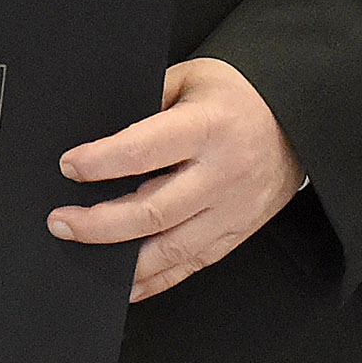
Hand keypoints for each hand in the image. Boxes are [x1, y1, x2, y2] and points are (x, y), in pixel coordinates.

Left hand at [50, 57, 303, 303]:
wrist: (300, 118)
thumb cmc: (241, 96)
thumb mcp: (192, 78)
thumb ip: (149, 101)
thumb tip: (100, 130)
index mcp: (207, 127)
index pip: (142, 151)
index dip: (100, 162)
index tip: (69, 167)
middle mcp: (222, 173)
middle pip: (151, 211)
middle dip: (98, 223)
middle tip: (61, 222)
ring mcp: (232, 209)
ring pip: (170, 249)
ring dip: (121, 261)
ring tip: (83, 254)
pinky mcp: (238, 232)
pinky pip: (193, 264)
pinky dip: (157, 279)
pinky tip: (128, 283)